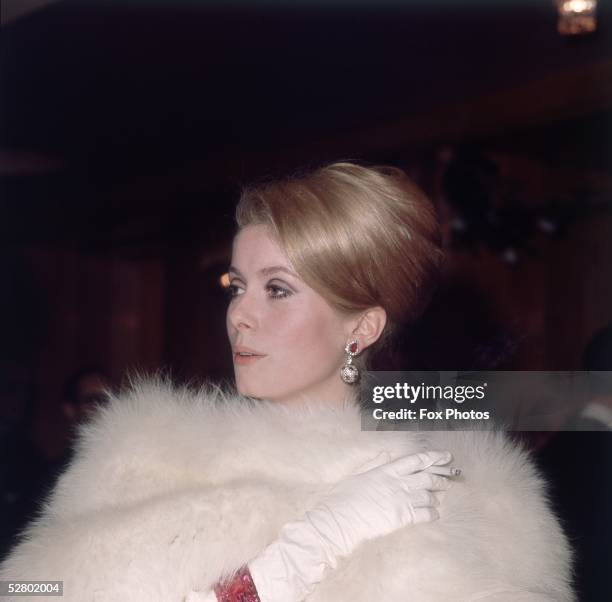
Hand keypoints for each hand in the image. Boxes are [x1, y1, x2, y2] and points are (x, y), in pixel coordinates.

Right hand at [248, 450, 454, 601]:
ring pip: (429, 495)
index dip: (433, 457)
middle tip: (450, 478)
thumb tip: (385, 455)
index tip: (445, 456)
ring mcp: (401, 499)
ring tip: (440, 496)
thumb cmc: (344, 496)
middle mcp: (398, 482)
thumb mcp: (360, 474)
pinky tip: (434, 514)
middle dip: (442, 477)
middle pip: (428, 477)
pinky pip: (425, 514)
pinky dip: (433, 513)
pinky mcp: (402, 517)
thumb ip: (376, 464)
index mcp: (386, 469)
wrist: (340, 519)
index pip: (416, 460)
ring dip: (437, 495)